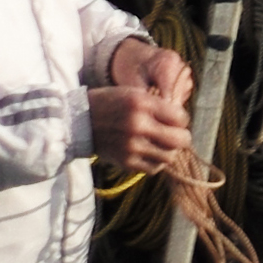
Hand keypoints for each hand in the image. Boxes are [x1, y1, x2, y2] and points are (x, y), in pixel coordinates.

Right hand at [87, 41, 193, 176]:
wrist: (79, 122)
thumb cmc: (110, 104)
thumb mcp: (133, 93)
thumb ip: (158, 106)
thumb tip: (182, 121)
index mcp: (141, 104)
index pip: (181, 118)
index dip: (181, 120)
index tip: (174, 120)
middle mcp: (138, 125)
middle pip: (181, 140)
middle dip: (183, 138)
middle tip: (177, 136)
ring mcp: (132, 146)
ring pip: (170, 157)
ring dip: (170, 151)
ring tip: (162, 145)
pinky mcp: (126, 162)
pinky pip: (154, 168)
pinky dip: (157, 162)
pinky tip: (151, 153)